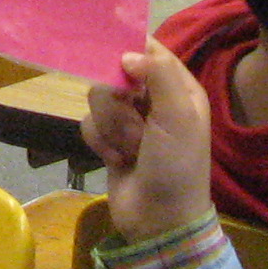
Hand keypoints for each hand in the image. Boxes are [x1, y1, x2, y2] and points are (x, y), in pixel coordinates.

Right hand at [86, 41, 215, 242]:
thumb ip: (159, 75)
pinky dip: (100, 142)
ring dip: (112, 126)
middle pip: (115, 73)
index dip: (128, 48)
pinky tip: (117, 161)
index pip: (149, 49)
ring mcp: (130, 121)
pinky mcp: (109, 140)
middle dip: (119, 100)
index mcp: (178, 88)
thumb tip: (127, 55)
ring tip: (131, 150)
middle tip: (133, 117)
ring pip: (98, 98)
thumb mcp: (178, 117)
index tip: (113, 57)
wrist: (159, 220)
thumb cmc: (176, 165)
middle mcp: (154, 100)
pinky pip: (89, 123)